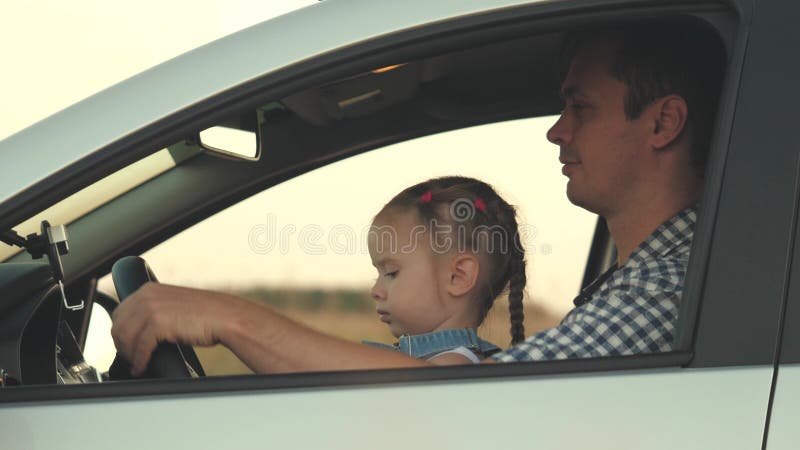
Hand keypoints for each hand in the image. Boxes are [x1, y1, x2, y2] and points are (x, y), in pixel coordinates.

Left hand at [110, 282, 234, 374]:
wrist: (226, 317)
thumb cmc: (206, 315)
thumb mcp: (174, 306)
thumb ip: (156, 311)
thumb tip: (140, 330)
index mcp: (149, 289)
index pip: (120, 313)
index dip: (121, 333)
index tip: (127, 346)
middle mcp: (146, 295)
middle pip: (118, 326)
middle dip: (122, 345)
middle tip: (131, 358)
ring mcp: (151, 308)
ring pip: (124, 337)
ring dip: (129, 355)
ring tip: (137, 364)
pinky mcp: (158, 323)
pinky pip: (139, 348)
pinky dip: (139, 361)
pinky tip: (142, 367)